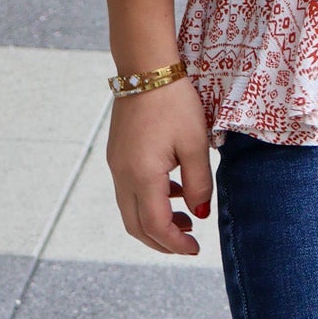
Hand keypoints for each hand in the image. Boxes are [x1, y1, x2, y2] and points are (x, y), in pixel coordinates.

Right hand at [106, 74, 214, 255]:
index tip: (195, 249)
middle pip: (136, 225)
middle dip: (162, 240)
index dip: (175, 244)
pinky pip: (129, 190)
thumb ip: (198, 182)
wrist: (146, 69)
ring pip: (130, 209)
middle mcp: (123, 175)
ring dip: (155, 221)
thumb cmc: (174, 103)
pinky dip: (149, 201)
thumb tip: (200, 213)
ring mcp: (116, 165)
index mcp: (143, 176)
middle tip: (189, 241)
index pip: (155, 226)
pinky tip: (173, 190)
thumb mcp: (195, 143)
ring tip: (186, 217)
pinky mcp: (117, 154)